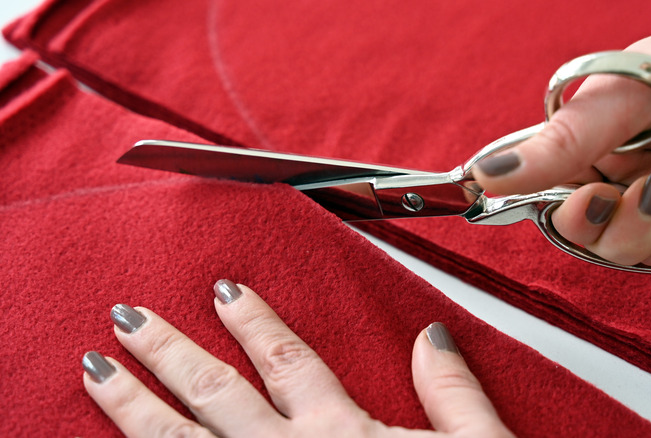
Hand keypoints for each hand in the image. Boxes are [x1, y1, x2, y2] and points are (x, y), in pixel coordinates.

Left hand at [81, 280, 514, 436]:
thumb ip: (452, 392)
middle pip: (216, 394)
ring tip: (97, 371)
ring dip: (134, 407)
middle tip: (126, 316)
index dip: (253, 321)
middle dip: (167, 352)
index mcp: (341, 435)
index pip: (286, 361)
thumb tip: (430, 336)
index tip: (223, 291)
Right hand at [473, 9, 650, 266]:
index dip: (567, 212)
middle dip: (629, 225)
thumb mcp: (634, 95)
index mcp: (591, 139)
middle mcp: (621, 172)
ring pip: (642, 254)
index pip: (548, 196)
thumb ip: (563, 140)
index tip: (595, 199)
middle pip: (593, 238)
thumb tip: (485, 174)